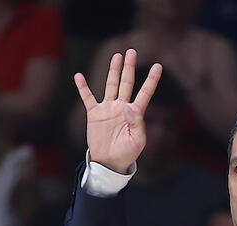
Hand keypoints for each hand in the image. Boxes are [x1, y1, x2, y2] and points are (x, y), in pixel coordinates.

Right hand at [73, 49, 161, 173]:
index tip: (158, 65)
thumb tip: (131, 107)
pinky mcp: (94, 114)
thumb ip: (137, 123)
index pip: (145, 92)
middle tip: (131, 51)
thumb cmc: (127, 153)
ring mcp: (108, 108)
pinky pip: (87, 97)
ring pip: (111, 85)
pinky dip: (82, 87)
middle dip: (129, 67)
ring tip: (116, 56)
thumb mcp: (138, 140)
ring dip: (113, 71)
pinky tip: (78, 76)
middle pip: (126, 83)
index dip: (151, 79)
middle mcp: (121, 107)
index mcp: (135, 113)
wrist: (109, 162)